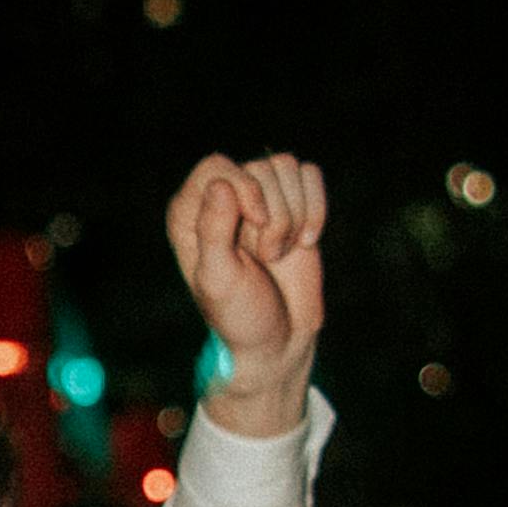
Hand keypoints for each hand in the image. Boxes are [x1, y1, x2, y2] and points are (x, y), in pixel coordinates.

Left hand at [166, 152, 325, 432]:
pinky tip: (307, 242)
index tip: (257, 225)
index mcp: (190, 212)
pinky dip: (317, 209)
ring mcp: (259, 198)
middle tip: (266, 258)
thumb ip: (214, 231)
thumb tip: (222, 184)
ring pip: (288, 167)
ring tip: (280, 254)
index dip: (245, 188)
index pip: (217, 166)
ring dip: (296, 215)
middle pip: (260, 168)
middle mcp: (222, 198)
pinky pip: (311, 175)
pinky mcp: (293, 203)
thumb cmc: (240, 315)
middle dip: (275, 217)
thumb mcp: (219, 279)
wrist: (279, 340)